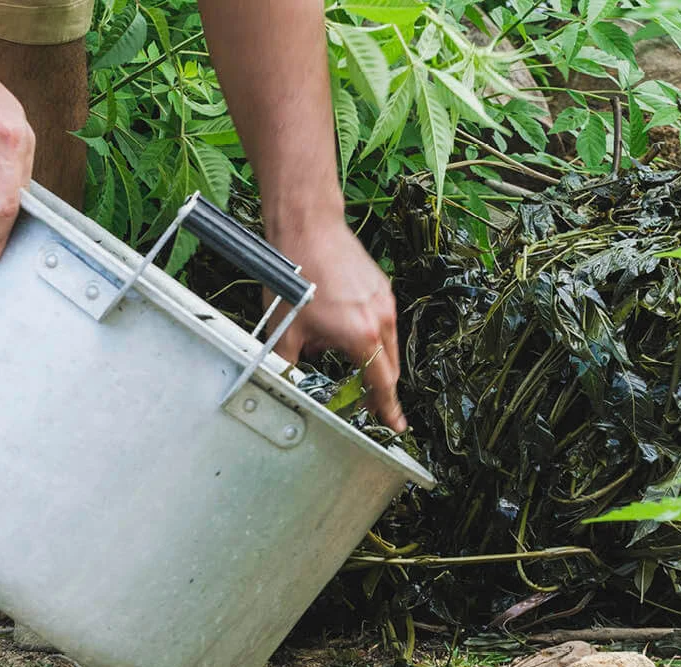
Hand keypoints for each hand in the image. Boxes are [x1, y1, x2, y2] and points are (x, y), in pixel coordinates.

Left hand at [268, 219, 406, 431]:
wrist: (307, 227)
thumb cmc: (295, 274)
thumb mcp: (285, 329)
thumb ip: (289, 364)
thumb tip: (288, 382)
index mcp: (361, 336)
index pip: (381, 384)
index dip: (387, 408)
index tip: (396, 425)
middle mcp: (380, 319)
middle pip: (389, 367)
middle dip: (377, 387)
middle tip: (363, 401)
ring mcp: (384, 301)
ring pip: (386, 344)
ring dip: (370, 357)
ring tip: (336, 350)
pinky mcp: (380, 286)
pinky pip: (382, 321)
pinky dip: (368, 332)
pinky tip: (340, 324)